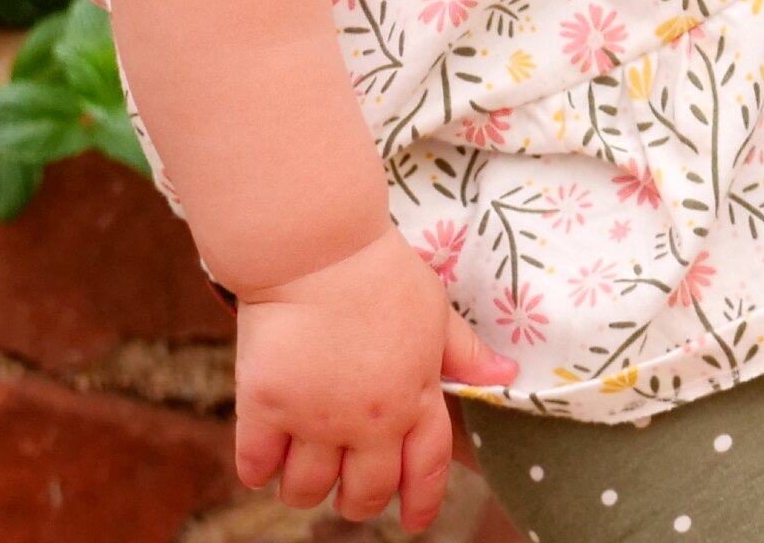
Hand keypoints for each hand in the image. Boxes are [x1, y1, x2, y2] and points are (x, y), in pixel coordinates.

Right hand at [231, 227, 520, 527]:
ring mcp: (314, 418)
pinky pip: (257, 464)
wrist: (318, 250)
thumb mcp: (436, 312)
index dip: (420, 504)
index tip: (413, 524)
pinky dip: (259, 471)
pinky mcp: (265, 406)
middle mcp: (368, 421)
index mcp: (414, 398)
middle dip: (356, 503)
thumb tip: (507, 376)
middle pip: (363, 494)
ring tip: (301, 472)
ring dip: (304, 489)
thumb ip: (465, 354)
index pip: (425, 470)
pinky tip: (264, 460)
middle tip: (347, 493)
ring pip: (306, 489)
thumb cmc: (382, 274)